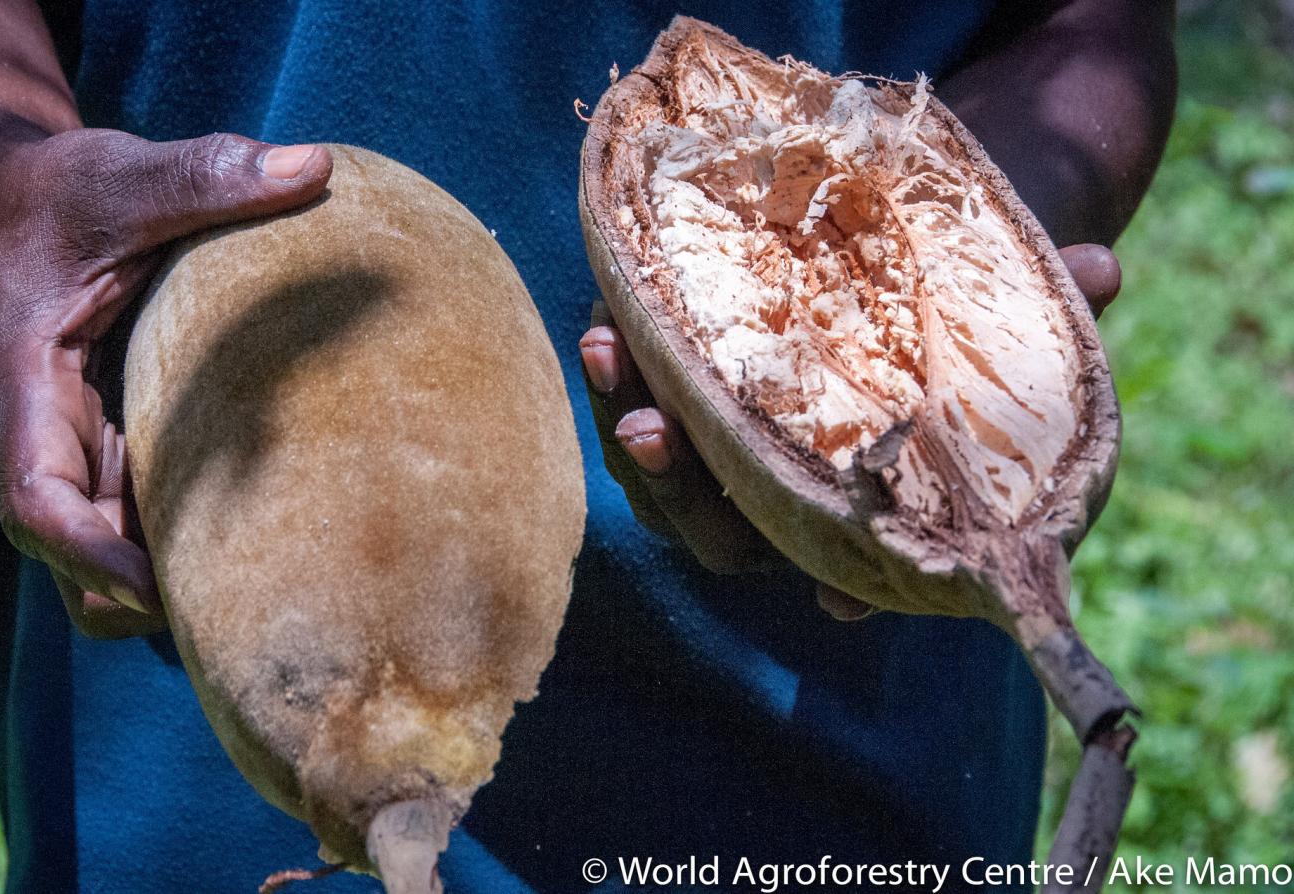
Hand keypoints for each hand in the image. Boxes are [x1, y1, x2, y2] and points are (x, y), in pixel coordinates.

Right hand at [0, 129, 332, 637]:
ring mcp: (87, 450)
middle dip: (144, 596)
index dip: (94, 555)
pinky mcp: (122, 446)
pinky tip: (276, 535)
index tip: (166, 582)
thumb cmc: (62, 190)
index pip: (36, 504)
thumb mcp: (121, 174)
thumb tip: (314, 168)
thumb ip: (204, 174)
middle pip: (75, 562)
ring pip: (107, 560)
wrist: (21, 198)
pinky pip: (145, 522)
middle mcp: (52, 438)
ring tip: (274, 585)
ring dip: (171, 583)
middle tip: (254, 607)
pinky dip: (192, 544)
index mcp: (28, 390)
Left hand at [580, 244, 1121, 620]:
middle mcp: (792, 504)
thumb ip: (1045, 300)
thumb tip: (1104, 269)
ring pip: (666, 483)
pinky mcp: (684, 406)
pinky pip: (636, 416)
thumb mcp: (997, 302)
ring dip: (625, 424)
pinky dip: (617, 379)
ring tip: (605, 347)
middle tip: (654, 432)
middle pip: (727, 535)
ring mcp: (730, 462)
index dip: (851, 587)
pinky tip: (604, 318)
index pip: (862, 570)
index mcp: (872, 511)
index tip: (836, 598)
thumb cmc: (948, 302)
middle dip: (684, 489)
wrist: (884, 259)